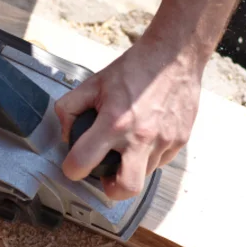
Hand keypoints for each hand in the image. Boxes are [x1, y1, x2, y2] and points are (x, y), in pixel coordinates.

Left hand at [55, 31, 202, 199]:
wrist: (174, 57)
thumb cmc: (134, 69)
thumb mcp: (93, 83)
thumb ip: (69, 108)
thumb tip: (66, 133)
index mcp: (114, 122)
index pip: (83, 162)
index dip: (72, 169)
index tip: (73, 166)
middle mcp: (141, 137)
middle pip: (125, 188)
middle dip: (110, 189)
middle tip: (105, 175)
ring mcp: (164, 141)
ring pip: (144, 175)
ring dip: (131, 168)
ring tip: (126, 149)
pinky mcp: (179, 140)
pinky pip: (160, 161)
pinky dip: (149, 157)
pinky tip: (144, 138)